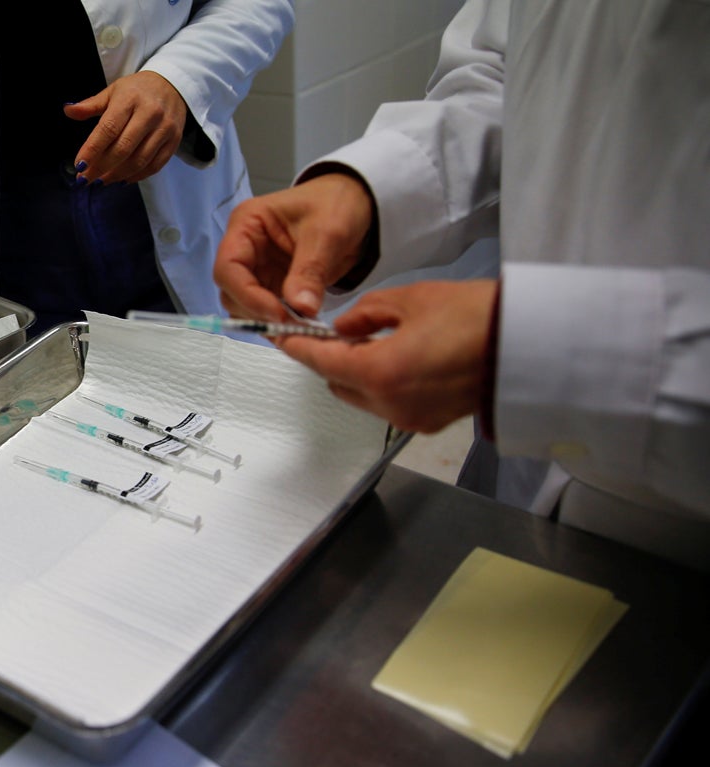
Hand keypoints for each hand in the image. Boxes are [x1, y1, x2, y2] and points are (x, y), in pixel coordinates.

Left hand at [66, 71, 186, 183]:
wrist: (173, 85)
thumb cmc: (137, 90)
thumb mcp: (113, 91)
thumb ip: (90, 105)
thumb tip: (68, 110)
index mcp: (130, 99)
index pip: (108, 129)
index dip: (92, 150)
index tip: (79, 165)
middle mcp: (150, 113)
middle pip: (123, 148)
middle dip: (101, 167)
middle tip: (85, 179)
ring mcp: (165, 128)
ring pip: (139, 160)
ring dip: (116, 175)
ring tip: (100, 181)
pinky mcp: (174, 140)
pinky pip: (154, 165)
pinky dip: (136, 176)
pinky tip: (121, 179)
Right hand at [214, 173, 373, 320]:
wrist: (356, 204)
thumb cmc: (336, 203)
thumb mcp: (327, 233)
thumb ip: (310, 271)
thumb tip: (301, 308)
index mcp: (246, 224)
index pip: (228, 267)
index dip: (246, 294)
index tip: (276, 313)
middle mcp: (245, 249)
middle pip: (231, 291)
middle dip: (257, 312)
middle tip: (291, 325)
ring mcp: (257, 269)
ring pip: (245, 306)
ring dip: (267, 321)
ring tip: (299, 327)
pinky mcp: (272, 285)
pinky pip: (266, 311)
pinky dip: (280, 322)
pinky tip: (300, 326)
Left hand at [277, 280, 496, 433]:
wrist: (532, 344)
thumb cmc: (478, 317)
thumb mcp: (411, 299)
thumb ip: (366, 315)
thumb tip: (344, 327)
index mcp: (380, 373)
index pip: (321, 361)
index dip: (298, 347)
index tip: (280, 337)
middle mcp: (390, 404)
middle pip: (337, 384)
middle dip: (332, 359)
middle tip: (341, 330)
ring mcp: (410, 418)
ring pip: (362, 397)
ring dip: (359, 373)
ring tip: (379, 341)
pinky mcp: (429, 422)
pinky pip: (390, 404)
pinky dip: (384, 384)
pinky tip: (403, 357)